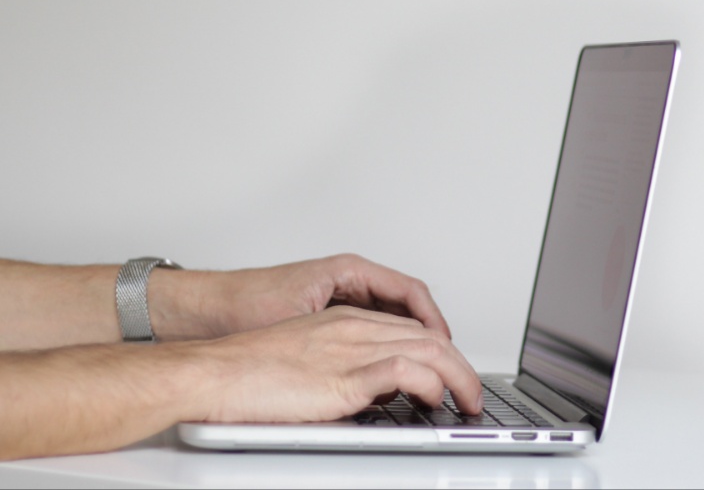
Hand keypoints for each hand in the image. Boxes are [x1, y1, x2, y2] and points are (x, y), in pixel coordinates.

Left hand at [149, 254, 451, 341]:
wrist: (200, 311)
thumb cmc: (242, 305)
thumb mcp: (304, 320)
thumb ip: (347, 335)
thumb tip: (385, 354)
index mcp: (348, 271)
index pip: (410, 291)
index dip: (434, 320)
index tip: (446, 344)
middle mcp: (347, 280)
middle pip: (407, 304)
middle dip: (429, 333)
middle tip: (445, 362)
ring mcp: (338, 297)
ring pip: (390, 318)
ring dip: (409, 341)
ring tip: (424, 368)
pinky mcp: (327, 315)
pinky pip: (370, 328)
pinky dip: (386, 346)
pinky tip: (388, 368)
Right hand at [187, 305, 483, 420]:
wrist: (213, 372)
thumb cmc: (245, 371)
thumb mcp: (306, 362)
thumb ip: (343, 370)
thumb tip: (373, 395)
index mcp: (343, 320)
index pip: (410, 327)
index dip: (440, 350)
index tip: (453, 372)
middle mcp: (353, 327)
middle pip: (429, 336)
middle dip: (461, 364)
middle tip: (472, 392)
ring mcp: (351, 348)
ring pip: (429, 349)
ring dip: (458, 377)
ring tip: (468, 401)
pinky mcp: (344, 375)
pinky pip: (406, 372)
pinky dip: (431, 384)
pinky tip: (436, 399)